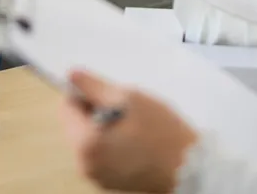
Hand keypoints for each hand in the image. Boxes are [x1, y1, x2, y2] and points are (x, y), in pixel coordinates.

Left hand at [58, 70, 197, 193]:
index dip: (86, 93)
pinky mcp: (108, 182)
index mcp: (84, 143)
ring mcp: (95, 175)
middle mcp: (83, 163)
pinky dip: (111, 143)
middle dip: (95, 111)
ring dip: (103, 127)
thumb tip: (71, 75)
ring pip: (88, 140)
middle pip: (76, 125)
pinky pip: (100, 154)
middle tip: (126, 108)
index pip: (66, 106)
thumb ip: (95, 87)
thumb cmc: (161, 131)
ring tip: (133, 125)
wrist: (189, 168)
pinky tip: (134, 141)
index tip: (109, 92)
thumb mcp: (130, 99)